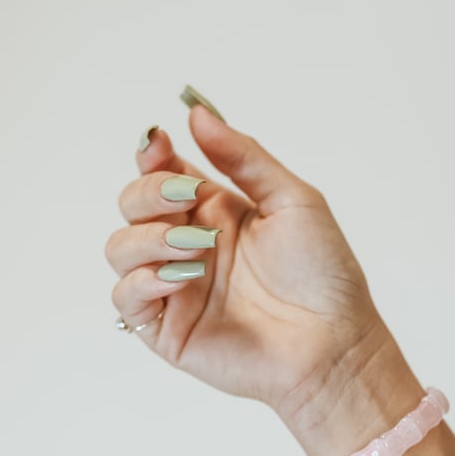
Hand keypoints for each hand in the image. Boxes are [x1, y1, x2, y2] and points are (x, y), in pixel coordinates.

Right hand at [106, 105, 397, 435]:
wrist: (333, 343)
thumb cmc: (324, 275)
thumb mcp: (292, 199)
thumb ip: (243, 156)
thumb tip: (197, 112)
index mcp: (216, 210)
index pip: (163, 172)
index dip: (152, 153)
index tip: (160, 143)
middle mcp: (189, 244)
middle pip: (132, 204)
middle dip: (149, 192)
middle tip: (186, 197)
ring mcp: (175, 287)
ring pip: (120, 248)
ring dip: (149, 237)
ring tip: (196, 245)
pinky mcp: (166, 329)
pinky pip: (125, 298)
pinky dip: (141, 280)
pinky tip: (180, 276)